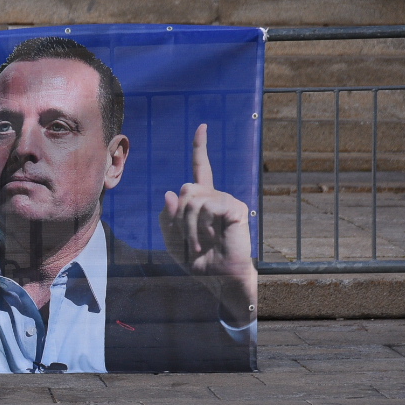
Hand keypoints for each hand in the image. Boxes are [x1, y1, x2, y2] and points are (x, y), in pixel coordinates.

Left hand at [160, 123, 257, 326]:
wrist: (217, 277)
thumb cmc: (196, 260)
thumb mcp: (172, 238)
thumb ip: (168, 216)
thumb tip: (170, 192)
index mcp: (202, 200)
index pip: (200, 169)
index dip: (200, 148)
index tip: (202, 126)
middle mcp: (216, 196)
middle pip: (187, 188)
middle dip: (181, 216)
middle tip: (190, 239)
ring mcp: (227, 201)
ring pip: (194, 198)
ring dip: (189, 226)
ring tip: (199, 243)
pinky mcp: (236, 208)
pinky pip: (209, 206)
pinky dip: (202, 226)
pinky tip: (211, 239)